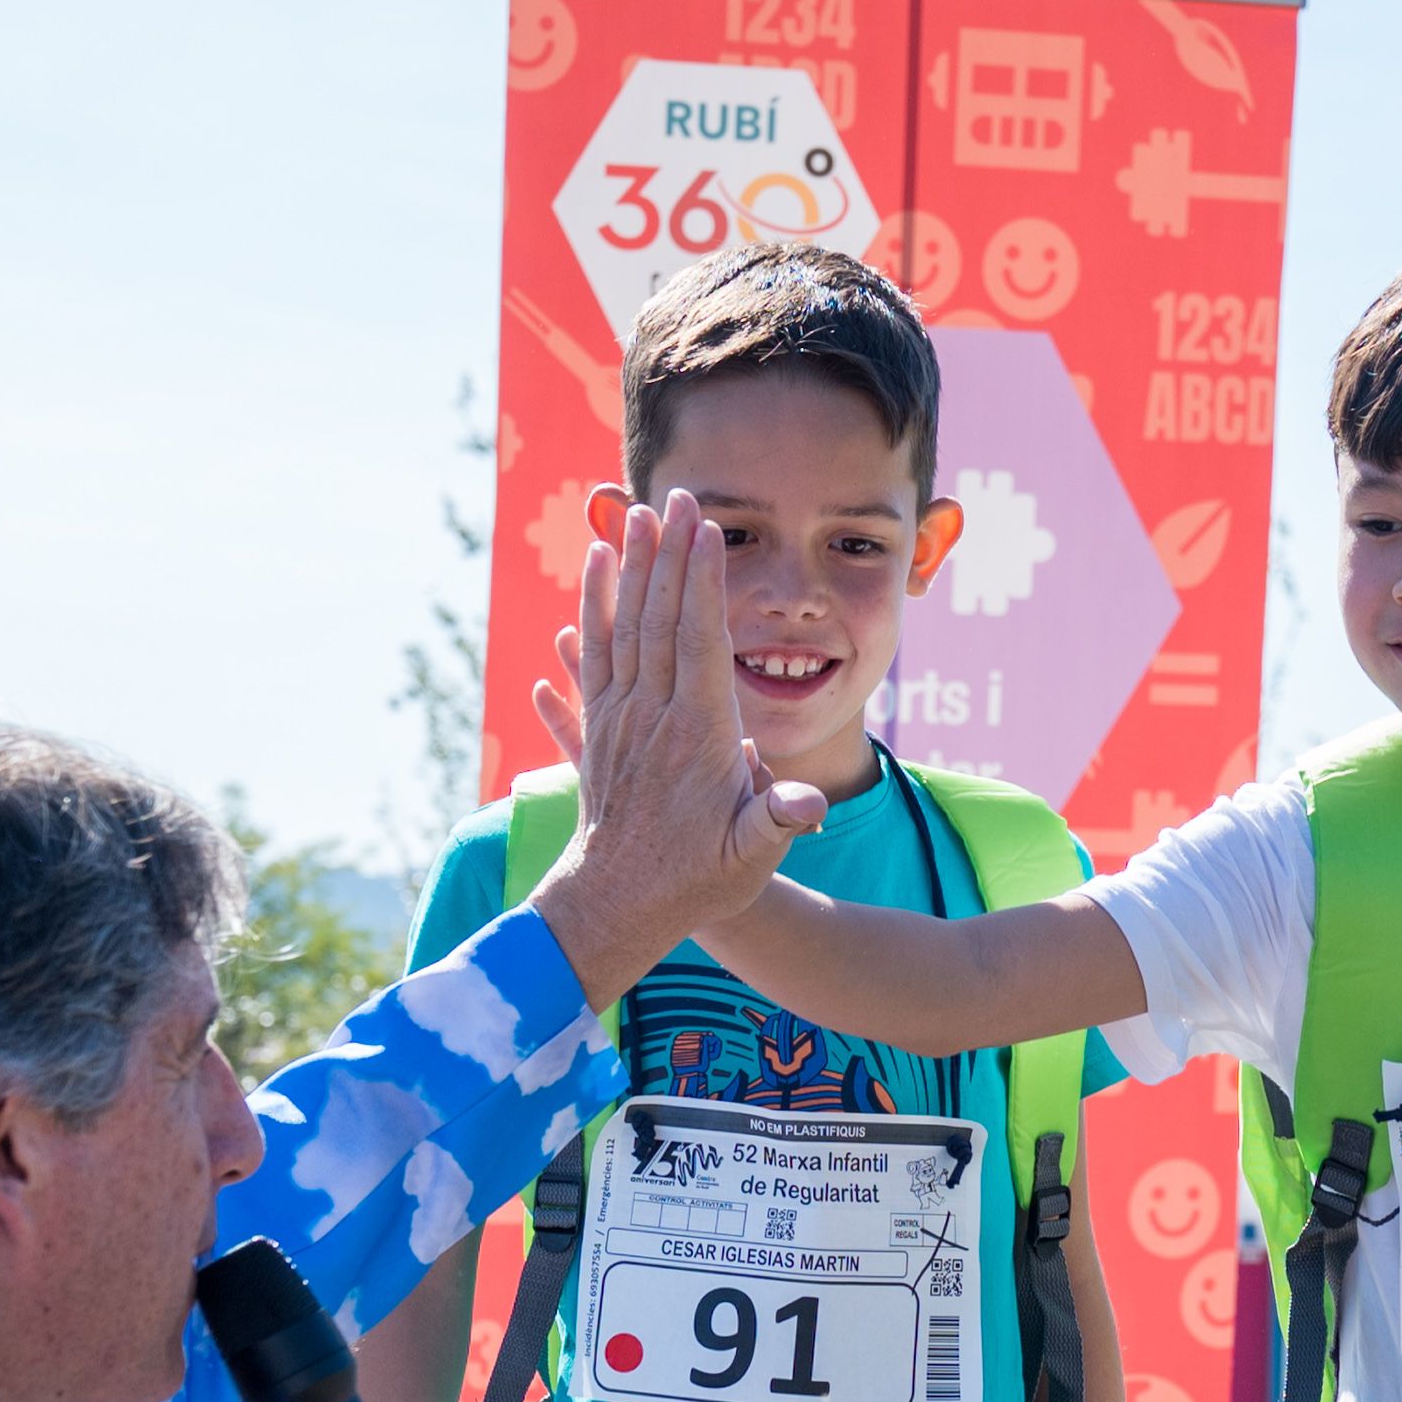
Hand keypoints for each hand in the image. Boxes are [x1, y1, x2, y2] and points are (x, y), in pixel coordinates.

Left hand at [523, 491, 824, 1002]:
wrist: (616, 904)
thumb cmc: (696, 879)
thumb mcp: (749, 858)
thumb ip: (777, 823)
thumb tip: (807, 805)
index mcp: (696, 738)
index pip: (700, 642)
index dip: (703, 582)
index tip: (705, 531)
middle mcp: (651, 718)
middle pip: (659, 619)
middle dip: (670, 554)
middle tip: (679, 497)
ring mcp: (618, 718)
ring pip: (623, 626)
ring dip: (631, 567)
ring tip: (636, 514)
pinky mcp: (597, 724)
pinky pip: (594, 650)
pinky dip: (594, 603)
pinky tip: (595, 567)